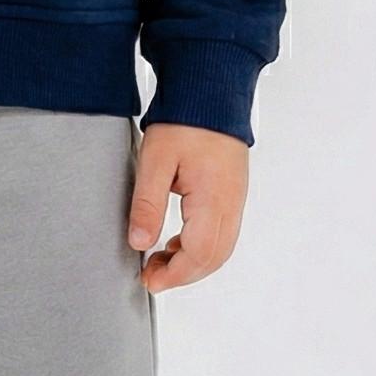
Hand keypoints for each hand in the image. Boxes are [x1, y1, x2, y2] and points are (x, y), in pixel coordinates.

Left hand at [126, 121, 247, 292]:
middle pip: (214, 258)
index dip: (174, 275)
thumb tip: (139, 242)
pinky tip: (176, 241)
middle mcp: (231, 203)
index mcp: (213, 198)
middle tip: (152, 276)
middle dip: (183, 275)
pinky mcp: (232, 194)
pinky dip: (201, 247)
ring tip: (161, 260)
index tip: (150, 280)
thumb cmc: (186, 121)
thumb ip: (147, 204)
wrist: (211, 94)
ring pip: (221, 249)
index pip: (199, 254)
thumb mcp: (155, 160)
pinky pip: (223, 233)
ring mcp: (235, 200)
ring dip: (192, 263)